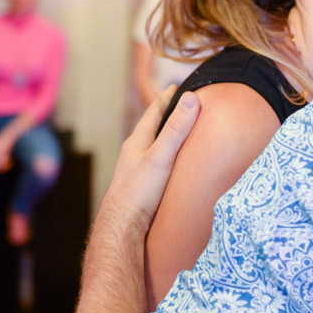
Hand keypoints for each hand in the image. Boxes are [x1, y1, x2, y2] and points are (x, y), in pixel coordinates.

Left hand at [102, 87, 198, 233]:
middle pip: (151, 128)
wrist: (122, 226)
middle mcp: (134, 153)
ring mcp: (135, 170)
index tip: (177, 86)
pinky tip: (172, 166)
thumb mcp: (161, 156)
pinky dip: (165, 157)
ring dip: (165, 138)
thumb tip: (191, 98)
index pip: (153, 112)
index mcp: (138, 141)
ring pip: (152, 147)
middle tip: (182, 106)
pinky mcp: (140, 186)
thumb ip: (176, 129)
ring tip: (180, 134)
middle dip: (166, 116)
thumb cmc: (140, 191)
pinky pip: (154, 164)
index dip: (166, 98)